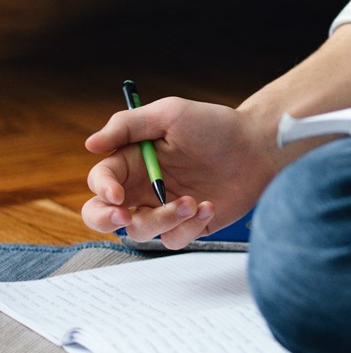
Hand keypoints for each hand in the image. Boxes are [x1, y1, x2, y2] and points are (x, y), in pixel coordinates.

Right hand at [83, 98, 277, 248]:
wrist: (259, 147)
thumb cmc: (216, 126)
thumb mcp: (171, 113)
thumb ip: (128, 125)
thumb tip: (90, 144)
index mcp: (133, 160)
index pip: (101, 180)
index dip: (103, 190)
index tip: (118, 194)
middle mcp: (143, 187)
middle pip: (103, 215)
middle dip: (106, 220)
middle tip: (126, 216)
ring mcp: (165, 208)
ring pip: (140, 231)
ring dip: (163, 219)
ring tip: (192, 201)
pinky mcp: (188, 225)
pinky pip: (174, 239)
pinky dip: (190, 226)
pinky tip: (209, 205)